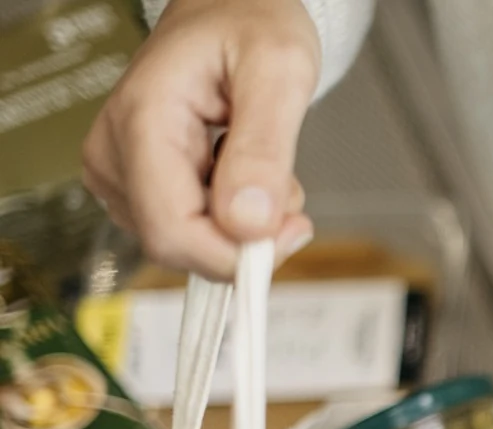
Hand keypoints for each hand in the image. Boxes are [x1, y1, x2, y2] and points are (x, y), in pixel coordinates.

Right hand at [82, 0, 319, 278]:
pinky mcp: (137, 183)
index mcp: (143, 120)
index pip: (171, 230)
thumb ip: (264, 151)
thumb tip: (248, 224)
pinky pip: (188, 229)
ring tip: (264, 167)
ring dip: (241, 224)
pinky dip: (229, 216)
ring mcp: (121, 171)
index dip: (233, 253)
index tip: (290, 231)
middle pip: (176, 245)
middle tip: (288, 196)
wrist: (231, 8)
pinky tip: (242, 174)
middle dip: (244, 237)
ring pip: (187, 242)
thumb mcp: (279, 72)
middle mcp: (117, 151)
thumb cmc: (251, 24)